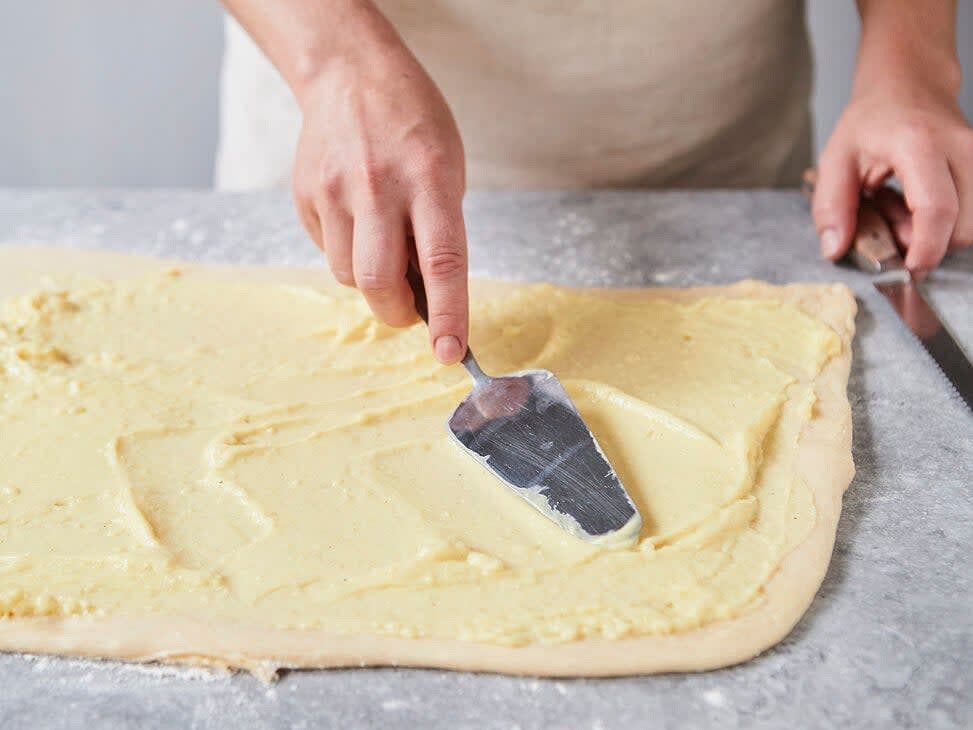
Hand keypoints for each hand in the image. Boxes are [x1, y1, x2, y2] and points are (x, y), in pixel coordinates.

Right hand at [292, 22, 467, 363]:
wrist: (349, 73)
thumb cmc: (413, 125)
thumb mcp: (448, 168)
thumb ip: (439, 230)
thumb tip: (428, 296)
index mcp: (429, 179)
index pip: (442, 262)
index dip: (448, 315)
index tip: (450, 354)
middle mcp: (379, 186)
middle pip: (380, 282)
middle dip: (398, 312)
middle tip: (410, 308)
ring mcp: (335, 190)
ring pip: (350, 275)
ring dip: (372, 280)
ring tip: (384, 243)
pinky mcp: (305, 195)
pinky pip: (328, 252)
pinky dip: (348, 252)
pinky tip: (357, 218)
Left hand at [813, 73, 972, 271]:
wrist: (909, 83)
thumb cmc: (872, 119)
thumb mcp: (836, 159)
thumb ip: (832, 207)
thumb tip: (835, 250)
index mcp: (919, 145)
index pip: (937, 208)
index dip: (926, 248)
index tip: (908, 268)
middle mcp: (961, 150)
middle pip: (962, 227)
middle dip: (925, 244)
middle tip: (888, 224)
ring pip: (970, 224)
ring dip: (934, 234)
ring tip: (900, 209)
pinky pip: (971, 213)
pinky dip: (944, 222)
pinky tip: (917, 204)